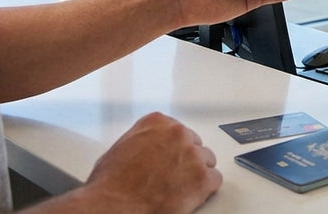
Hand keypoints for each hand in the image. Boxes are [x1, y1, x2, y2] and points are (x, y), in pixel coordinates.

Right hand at [82, 112, 219, 213]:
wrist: (115, 204)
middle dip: (186, 158)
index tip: (170, 155)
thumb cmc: (112, 183)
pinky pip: (215, 180)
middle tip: (174, 173)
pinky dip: (205, 189)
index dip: (174, 147)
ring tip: (181, 185)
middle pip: (194, 143)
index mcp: (157, 122)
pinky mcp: (202, 178)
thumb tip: (144, 148)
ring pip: (207, 160)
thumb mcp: (121, 148)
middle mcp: (178, 134)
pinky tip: (192, 194)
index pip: (177, 129)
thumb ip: (141, 140)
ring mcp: (192, 155)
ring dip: (197, 172)